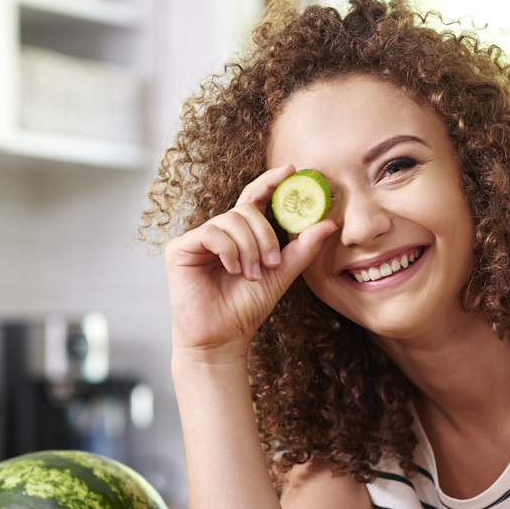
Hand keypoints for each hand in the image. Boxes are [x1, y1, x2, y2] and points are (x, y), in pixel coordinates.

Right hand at [166, 164, 337, 364]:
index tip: (291, 170)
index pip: (254, 199)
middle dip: (265, 235)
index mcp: (240, 235)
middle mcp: (218, 232)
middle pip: (246, 210)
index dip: (270, 181)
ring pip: (231, 221)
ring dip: (249, 249)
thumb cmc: (247, 308)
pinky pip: (211, 233)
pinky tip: (233, 270)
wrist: (222, 338)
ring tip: (251, 275)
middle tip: (271, 263)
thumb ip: (302, 248)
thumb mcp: (281, 275)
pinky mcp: (180, 248)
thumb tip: (328, 223)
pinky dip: (229, 251)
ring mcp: (198, 239)